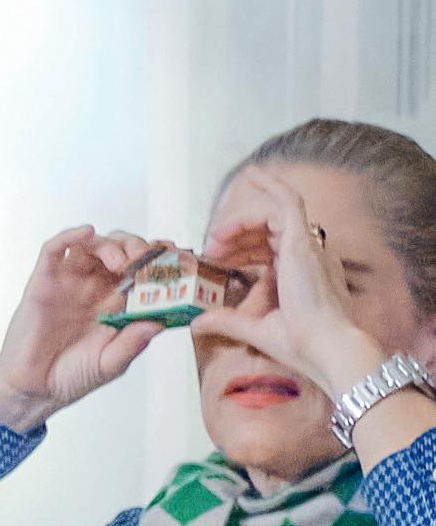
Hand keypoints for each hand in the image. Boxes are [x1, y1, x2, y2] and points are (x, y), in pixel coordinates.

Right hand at [0, 229, 164, 430]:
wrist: (34, 389)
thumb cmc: (71, 377)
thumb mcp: (110, 365)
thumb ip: (132, 345)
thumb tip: (157, 324)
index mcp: (116, 304)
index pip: (141, 271)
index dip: (158, 260)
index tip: (174, 257)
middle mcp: (94, 288)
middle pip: (119, 250)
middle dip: (137, 248)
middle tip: (146, 259)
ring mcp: (68, 282)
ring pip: (91, 245)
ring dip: (110, 243)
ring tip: (120, 260)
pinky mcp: (43, 281)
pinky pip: (54, 250)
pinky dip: (69, 236)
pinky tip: (86, 233)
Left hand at [205, 172, 379, 402]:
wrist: (327, 349)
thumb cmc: (304, 345)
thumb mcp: (257, 329)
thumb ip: (228, 321)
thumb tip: (199, 322)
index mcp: (303, 276)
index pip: (270, 251)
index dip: (241, 252)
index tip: (217, 260)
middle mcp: (309, 258)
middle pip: (268, 232)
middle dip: (235, 238)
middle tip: (210, 250)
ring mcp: (307, 248)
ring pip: (272, 217)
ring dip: (240, 224)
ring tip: (215, 238)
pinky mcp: (302, 242)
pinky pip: (288, 202)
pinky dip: (271, 186)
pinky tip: (253, 176)